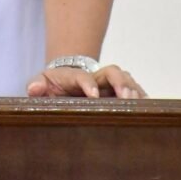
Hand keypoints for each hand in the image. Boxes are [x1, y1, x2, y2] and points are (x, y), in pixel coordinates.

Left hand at [26, 64, 144, 98]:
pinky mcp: (119, 92)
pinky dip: (142, 96)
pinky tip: (148, 107)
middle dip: (120, 82)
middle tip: (126, 97)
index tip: (92, 96)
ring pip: (126, 80)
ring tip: (139, 103)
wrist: (66, 81)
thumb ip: (36, 85)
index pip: (84, 77)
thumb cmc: (54, 85)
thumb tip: (32, 89)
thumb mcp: (42, 84)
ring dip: (134, 89)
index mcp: (76, 77)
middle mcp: (96, 77)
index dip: (88, 84)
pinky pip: (134, 90)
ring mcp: (109, 84)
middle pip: (113, 72)